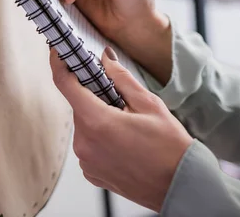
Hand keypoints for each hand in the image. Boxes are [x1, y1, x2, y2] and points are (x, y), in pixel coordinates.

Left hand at [50, 46, 192, 211]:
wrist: (181, 188)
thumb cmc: (170, 147)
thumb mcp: (150, 104)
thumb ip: (121, 78)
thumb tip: (104, 58)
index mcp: (97, 121)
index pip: (64, 84)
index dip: (58, 63)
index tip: (59, 52)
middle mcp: (84, 143)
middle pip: (78, 106)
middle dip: (94, 98)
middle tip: (120, 100)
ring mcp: (86, 160)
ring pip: (84, 126)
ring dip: (99, 119)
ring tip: (128, 127)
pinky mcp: (90, 173)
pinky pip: (88, 145)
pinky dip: (100, 139)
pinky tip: (123, 144)